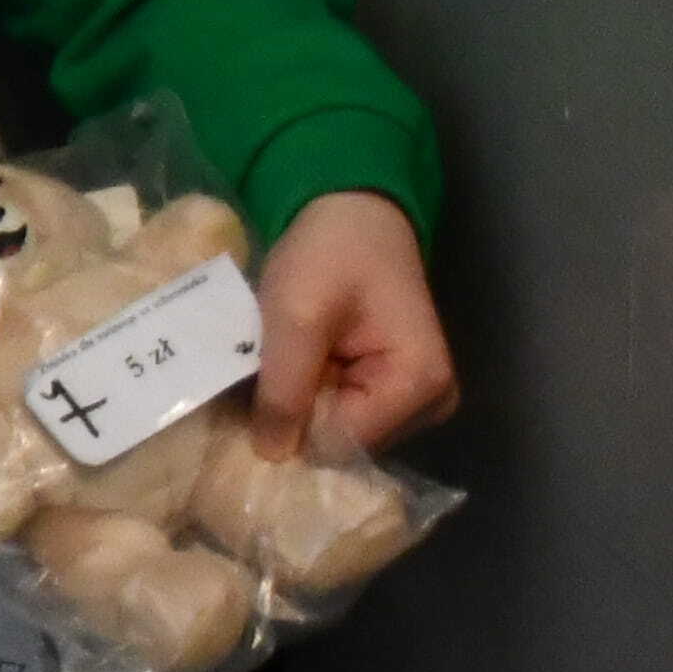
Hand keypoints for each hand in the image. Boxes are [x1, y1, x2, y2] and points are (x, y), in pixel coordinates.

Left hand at [251, 192, 456, 459]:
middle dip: (291, 417)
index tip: (243, 409)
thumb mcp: (296, 314)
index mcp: (419, 384)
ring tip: (264, 370)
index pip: (343, 443)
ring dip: (294, 406)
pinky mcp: (389, 391)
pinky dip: (304, 395)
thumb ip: (286, 386)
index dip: (289, 430)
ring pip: (333, 430)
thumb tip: (272, 456)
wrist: (351, 215)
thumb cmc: (329, 253)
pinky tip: (281, 372)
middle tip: (249, 382)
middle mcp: (429, 403)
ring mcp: (412, 400)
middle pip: (342, 442)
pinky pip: (336, 413)